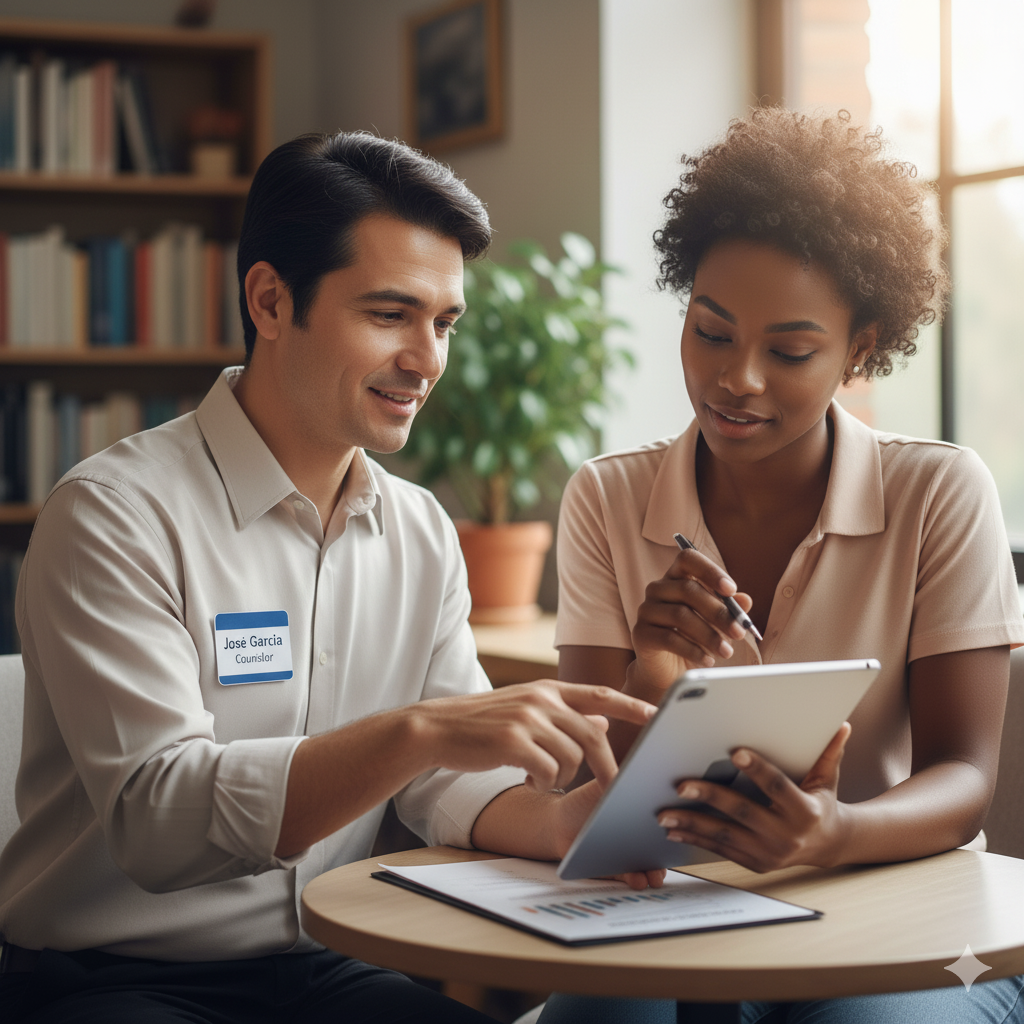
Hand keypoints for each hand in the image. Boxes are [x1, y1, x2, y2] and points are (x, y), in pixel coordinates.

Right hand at [415, 680, 656, 792]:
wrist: (436, 728)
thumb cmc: (482, 725)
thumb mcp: (525, 711)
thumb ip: (563, 716)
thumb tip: (603, 724)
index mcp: (548, 690)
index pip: (600, 694)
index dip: (631, 706)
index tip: (656, 716)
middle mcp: (542, 699)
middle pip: (593, 737)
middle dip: (607, 767)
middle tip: (612, 789)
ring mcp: (528, 718)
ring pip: (572, 759)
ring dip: (561, 778)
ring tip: (540, 778)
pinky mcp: (514, 741)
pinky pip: (548, 772)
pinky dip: (542, 784)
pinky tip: (526, 782)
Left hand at [544, 779, 667, 891]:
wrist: (557, 822)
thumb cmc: (583, 801)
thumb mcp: (603, 786)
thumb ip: (617, 780)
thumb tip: (639, 772)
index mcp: (639, 813)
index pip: (664, 816)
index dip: (675, 818)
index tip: (682, 818)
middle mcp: (639, 836)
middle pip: (661, 845)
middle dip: (668, 850)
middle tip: (672, 852)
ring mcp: (630, 855)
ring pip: (649, 865)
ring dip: (655, 871)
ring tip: (656, 875)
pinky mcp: (616, 871)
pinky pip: (629, 877)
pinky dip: (635, 879)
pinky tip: (638, 878)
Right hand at [629, 546, 752, 695]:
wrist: (669, 669)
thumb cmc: (695, 638)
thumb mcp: (716, 622)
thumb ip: (729, 609)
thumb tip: (745, 600)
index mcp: (676, 577)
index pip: (688, 559)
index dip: (710, 571)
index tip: (731, 590)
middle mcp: (657, 589)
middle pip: (688, 589)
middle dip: (719, 612)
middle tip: (739, 632)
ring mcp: (646, 610)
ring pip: (680, 616)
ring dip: (709, 635)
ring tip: (727, 651)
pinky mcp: (641, 633)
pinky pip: (669, 639)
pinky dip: (693, 650)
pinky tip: (708, 659)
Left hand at [656, 723, 852, 871]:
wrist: (829, 846)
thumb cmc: (822, 803)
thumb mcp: (827, 779)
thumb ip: (828, 753)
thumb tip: (840, 724)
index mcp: (805, 811)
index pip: (778, 786)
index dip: (758, 769)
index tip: (735, 752)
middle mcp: (787, 836)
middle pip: (743, 812)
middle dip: (710, 798)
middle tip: (681, 785)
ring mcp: (770, 853)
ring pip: (726, 836)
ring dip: (692, 824)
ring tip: (665, 813)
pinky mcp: (756, 864)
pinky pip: (721, 850)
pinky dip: (695, 840)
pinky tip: (674, 830)